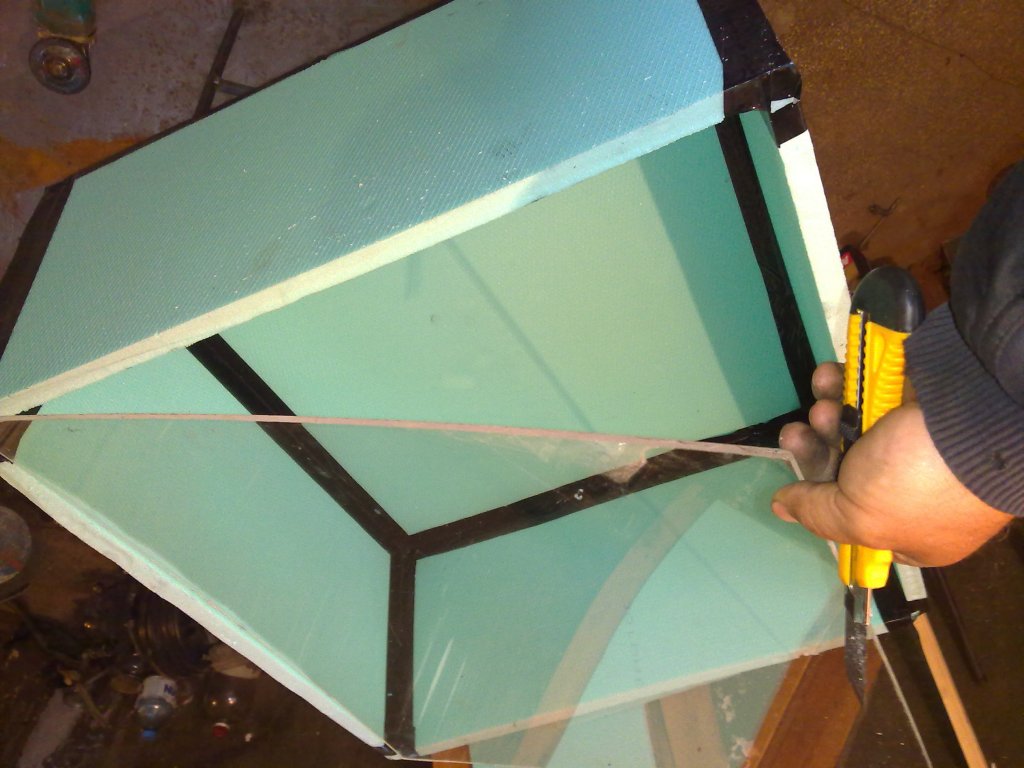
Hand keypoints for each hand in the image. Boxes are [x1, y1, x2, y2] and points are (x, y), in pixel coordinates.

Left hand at [773, 362, 1011, 566]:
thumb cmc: (917, 483)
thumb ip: (818, 513)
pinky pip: (868, 393)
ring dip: (827, 415)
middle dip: (817, 451)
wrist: (975, 415)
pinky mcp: (913, 399)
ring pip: (855, 429)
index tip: (799, 490)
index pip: (858, 523)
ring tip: (820, 405)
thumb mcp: (862, 518)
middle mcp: (918, 489)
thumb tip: (782, 510)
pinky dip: (843, 385)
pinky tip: (828, 375)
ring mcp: (917, 442)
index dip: (824, 505)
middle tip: (796, 435)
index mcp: (915, 532)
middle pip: (848, 470)